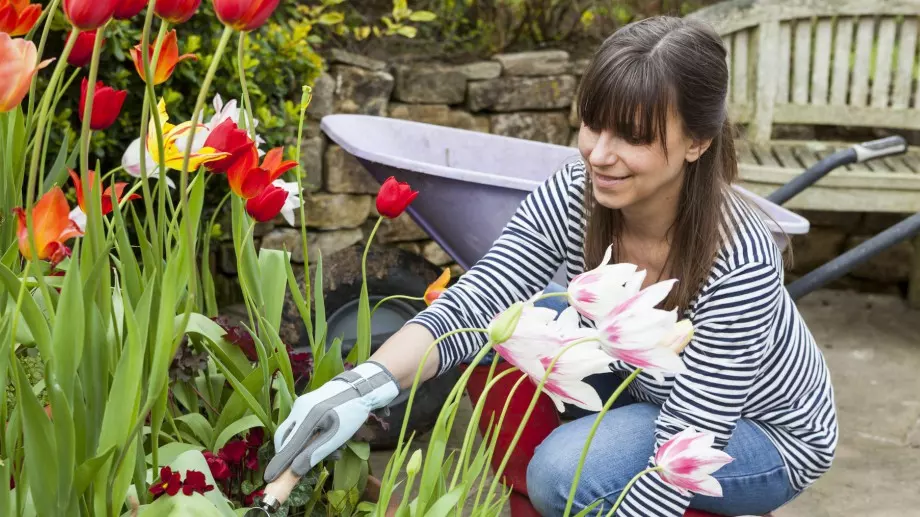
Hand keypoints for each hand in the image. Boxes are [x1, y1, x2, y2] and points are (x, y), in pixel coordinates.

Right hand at [263, 361, 399, 481]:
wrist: (359, 387)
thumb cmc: (351, 413)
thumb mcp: (337, 437)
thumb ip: (315, 453)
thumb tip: (295, 471)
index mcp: (309, 417)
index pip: (289, 446)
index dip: (279, 463)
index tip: (269, 478)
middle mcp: (300, 409)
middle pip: (284, 438)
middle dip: (289, 455)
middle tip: (295, 468)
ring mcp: (300, 405)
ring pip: (292, 432)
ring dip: (304, 446)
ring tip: (333, 452)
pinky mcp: (304, 403)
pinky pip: (299, 424)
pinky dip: (308, 436)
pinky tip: (327, 440)